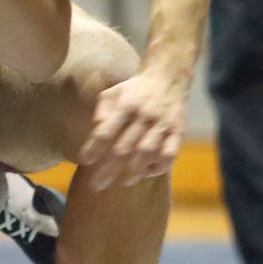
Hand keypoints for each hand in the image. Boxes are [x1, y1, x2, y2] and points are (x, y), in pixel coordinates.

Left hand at [77, 70, 187, 189]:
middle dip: (109, 169)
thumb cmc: (133, 90)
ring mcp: (162, 124)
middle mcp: (143, 116)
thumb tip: (95, 132)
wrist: (167, 78)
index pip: (106, 131)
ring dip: (134, 171)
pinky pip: (169, 154)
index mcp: (124, 105)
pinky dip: (158, 167)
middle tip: (97, 185)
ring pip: (147, 154)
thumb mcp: (112, 93)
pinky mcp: (178, 131)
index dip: (94, 148)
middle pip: (124, 148)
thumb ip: (102, 112)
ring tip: (123, 181)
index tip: (84, 161)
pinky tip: (148, 172)